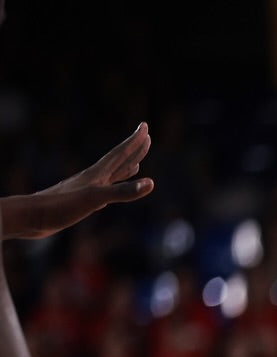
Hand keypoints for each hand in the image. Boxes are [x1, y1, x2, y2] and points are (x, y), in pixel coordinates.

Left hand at [0, 123, 154, 238]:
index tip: (145, 126)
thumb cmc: (61, 207)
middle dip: (133, 149)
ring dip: (125, 167)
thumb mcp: (95, 199)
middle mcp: (93, 178)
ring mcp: (87, 189)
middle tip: (146, 136)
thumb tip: (151, 183)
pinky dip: (114, 187)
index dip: (134, 141)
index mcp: (97, 174)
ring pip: (112, 175)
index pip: (120, 153)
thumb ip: (122, 191)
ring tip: (136, 163)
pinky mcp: (82, 201)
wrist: (32, 217)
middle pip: (118, 160)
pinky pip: (104, 190)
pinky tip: (112, 189)